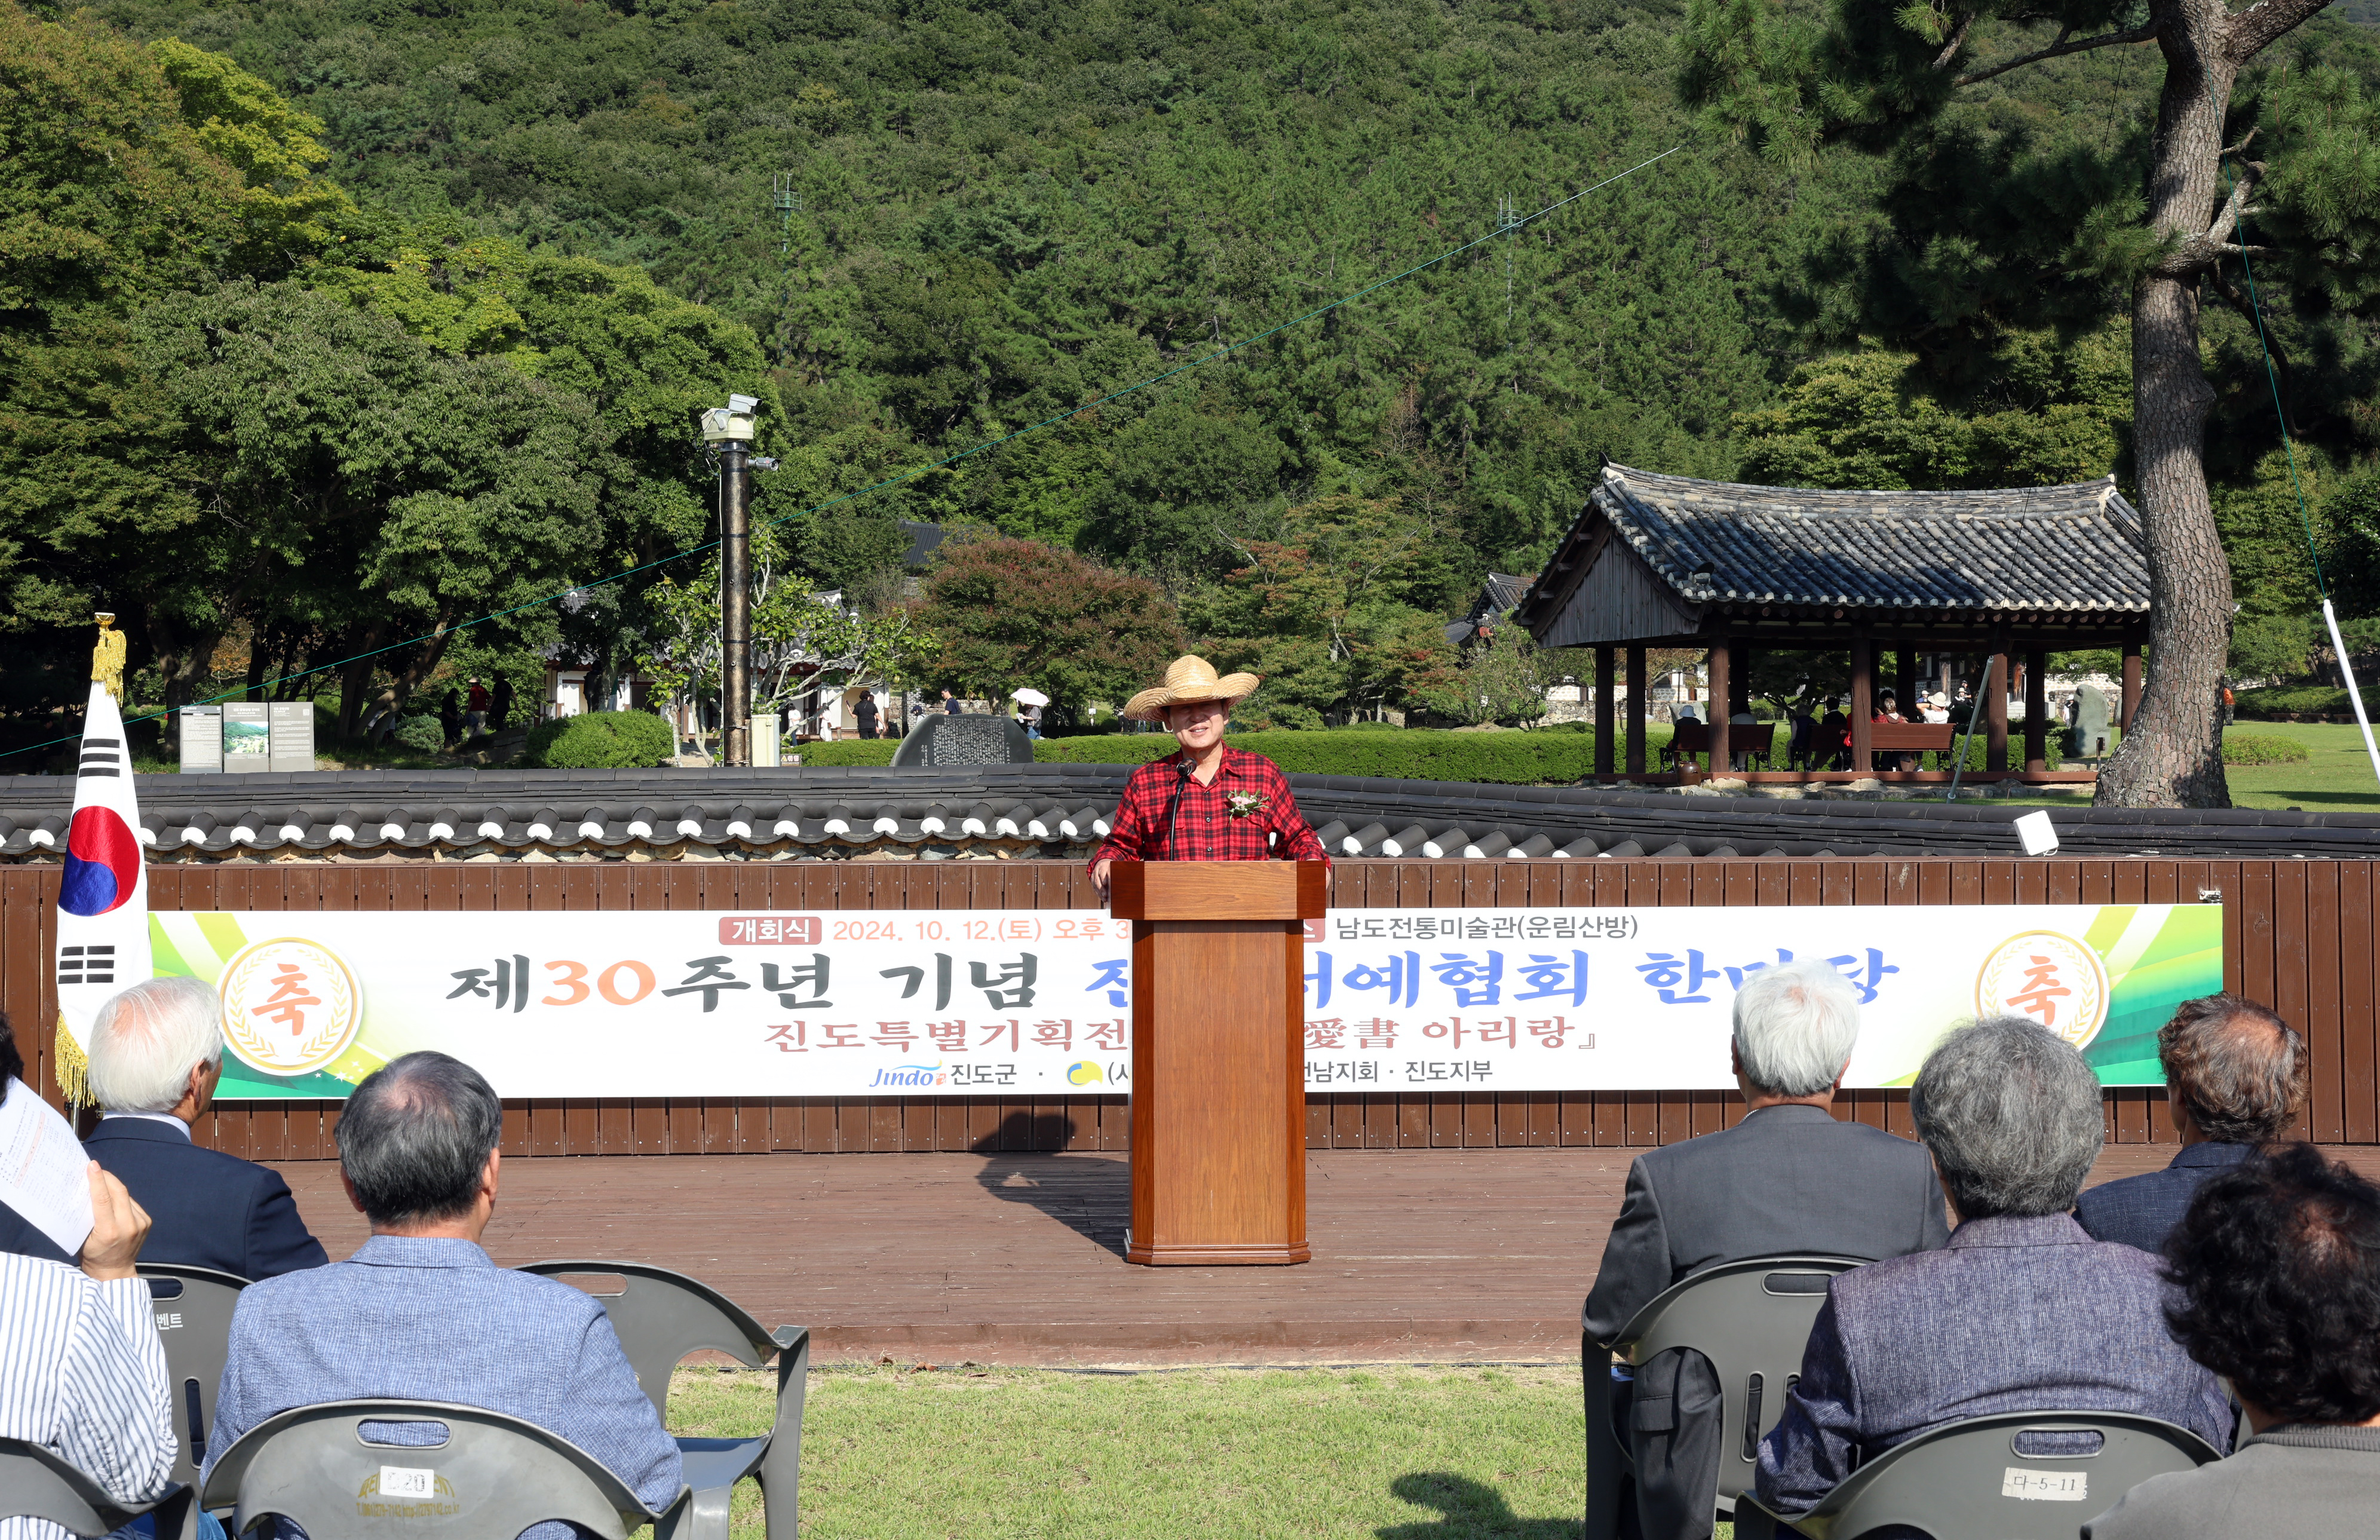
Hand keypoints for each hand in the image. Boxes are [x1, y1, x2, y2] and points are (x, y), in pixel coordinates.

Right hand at [79, 1163, 149, 1282]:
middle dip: (106, 1177)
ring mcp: (141, 1223)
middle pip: (119, 1192)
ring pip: (126, 1196)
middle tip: (95, 1169)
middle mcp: (129, 1226)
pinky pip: (132, 1203)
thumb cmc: (93, 1255)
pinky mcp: (147, 1222)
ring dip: (113, 1186)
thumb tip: (85, 1190)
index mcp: (110, 1231)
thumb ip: (86, 1216)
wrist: (114, 1271)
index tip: (92, 1165)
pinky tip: (113, 1195)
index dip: (97, 1180)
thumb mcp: (83, 1237)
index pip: (103, 1199)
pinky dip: (121, 1197)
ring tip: (102, 1180)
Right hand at [1091, 859, 1112, 901]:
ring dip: (1100, 892)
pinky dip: (1098, 894)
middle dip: (1101, 888)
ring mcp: (1094, 876)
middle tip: (1105, 894)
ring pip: (1095, 885)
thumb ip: (1116, 872)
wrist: (1102, 864)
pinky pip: (1094, 888)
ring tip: (1104, 898)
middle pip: (1097, 880)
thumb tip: (1122, 879)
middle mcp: (1097, 871)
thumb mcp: (1113, 866)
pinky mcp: (1092, 881)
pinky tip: (1103, 898)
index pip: (1102, 872)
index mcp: (1103, 866)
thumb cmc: (1109, 867)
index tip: (1105, 883)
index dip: (1103, 878)